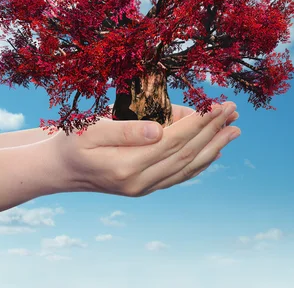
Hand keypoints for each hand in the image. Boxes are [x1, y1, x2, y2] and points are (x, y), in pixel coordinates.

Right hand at [45, 102, 239, 197]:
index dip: (200, 122)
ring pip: (188, 167)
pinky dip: (200, 163)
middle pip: (187, 154)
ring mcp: (144, 188)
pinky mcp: (145, 187)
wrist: (59, 170)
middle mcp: (140, 183)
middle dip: (213, 131)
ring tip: (234, 130)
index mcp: (127, 166)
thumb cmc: (71, 141)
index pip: (175, 141)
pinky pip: (179, 175)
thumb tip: (161, 130)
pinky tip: (214, 152)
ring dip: (214, 147)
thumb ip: (126, 130)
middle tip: (234, 111)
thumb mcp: (91, 129)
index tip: (218, 105)